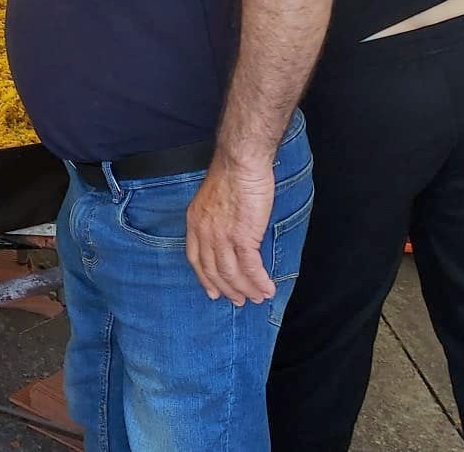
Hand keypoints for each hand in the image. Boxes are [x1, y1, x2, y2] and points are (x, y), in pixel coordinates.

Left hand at [185, 162, 275, 305]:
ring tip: (258, 297)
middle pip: (213, 271)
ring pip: (232, 273)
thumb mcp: (213, 199)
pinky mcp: (242, 236)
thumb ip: (215, 219)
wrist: (241, 162)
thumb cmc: (232, 174)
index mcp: (195, 222)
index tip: (213, 291)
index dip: (205, 278)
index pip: (196, 259)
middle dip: (227, 289)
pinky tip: (268, 288)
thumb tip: (227, 234)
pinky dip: (259, 281)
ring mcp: (222, 236)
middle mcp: (204, 232)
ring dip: (247, 289)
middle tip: (239, 301)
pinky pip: (251, 267)